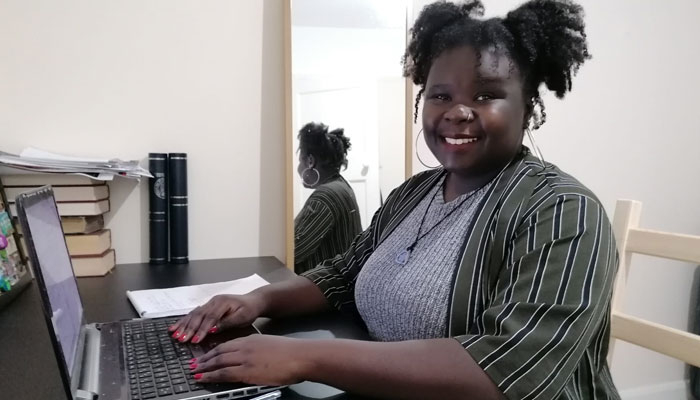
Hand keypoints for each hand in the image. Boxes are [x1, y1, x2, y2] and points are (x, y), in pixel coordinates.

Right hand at [168, 293, 264, 342]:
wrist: (254, 301)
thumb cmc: (249, 310)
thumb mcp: (242, 317)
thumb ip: (227, 323)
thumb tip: (212, 329)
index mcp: (222, 303)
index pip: (210, 318)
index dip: (201, 329)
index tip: (195, 340)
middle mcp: (214, 301)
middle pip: (199, 315)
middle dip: (189, 328)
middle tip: (181, 339)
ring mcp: (210, 303)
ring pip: (194, 314)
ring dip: (184, 324)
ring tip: (175, 334)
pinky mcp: (208, 306)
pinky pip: (194, 313)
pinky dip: (184, 320)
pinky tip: (175, 326)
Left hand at [190, 334, 308, 386]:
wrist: (300, 356)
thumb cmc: (291, 353)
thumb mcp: (270, 345)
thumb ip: (258, 350)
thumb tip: (252, 358)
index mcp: (252, 339)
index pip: (227, 344)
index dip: (214, 350)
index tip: (206, 355)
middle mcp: (245, 347)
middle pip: (219, 351)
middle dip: (205, 358)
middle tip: (194, 363)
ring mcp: (245, 358)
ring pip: (218, 361)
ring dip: (204, 367)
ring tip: (194, 371)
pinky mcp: (247, 371)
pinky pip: (224, 373)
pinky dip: (211, 375)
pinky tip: (203, 378)